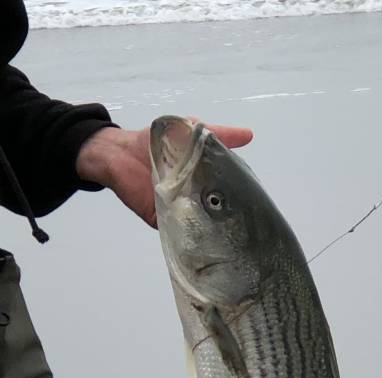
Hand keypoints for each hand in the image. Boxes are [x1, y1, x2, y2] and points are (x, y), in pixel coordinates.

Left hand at [76, 121, 252, 227]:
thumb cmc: (154, 142)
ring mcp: (179, 212)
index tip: (259, 207)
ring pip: (200, 227)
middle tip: (248, 226)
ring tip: (231, 237)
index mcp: (204, 181)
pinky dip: (185, 236)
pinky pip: (177, 234)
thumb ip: (219, 135)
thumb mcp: (191, 132)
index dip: (243, 199)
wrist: (118, 153)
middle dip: (230, 220)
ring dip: (211, 229)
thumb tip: (249, 135)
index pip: (228, 194)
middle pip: (217, 215)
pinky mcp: (161, 220)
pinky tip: (200, 238)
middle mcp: (195, 200)